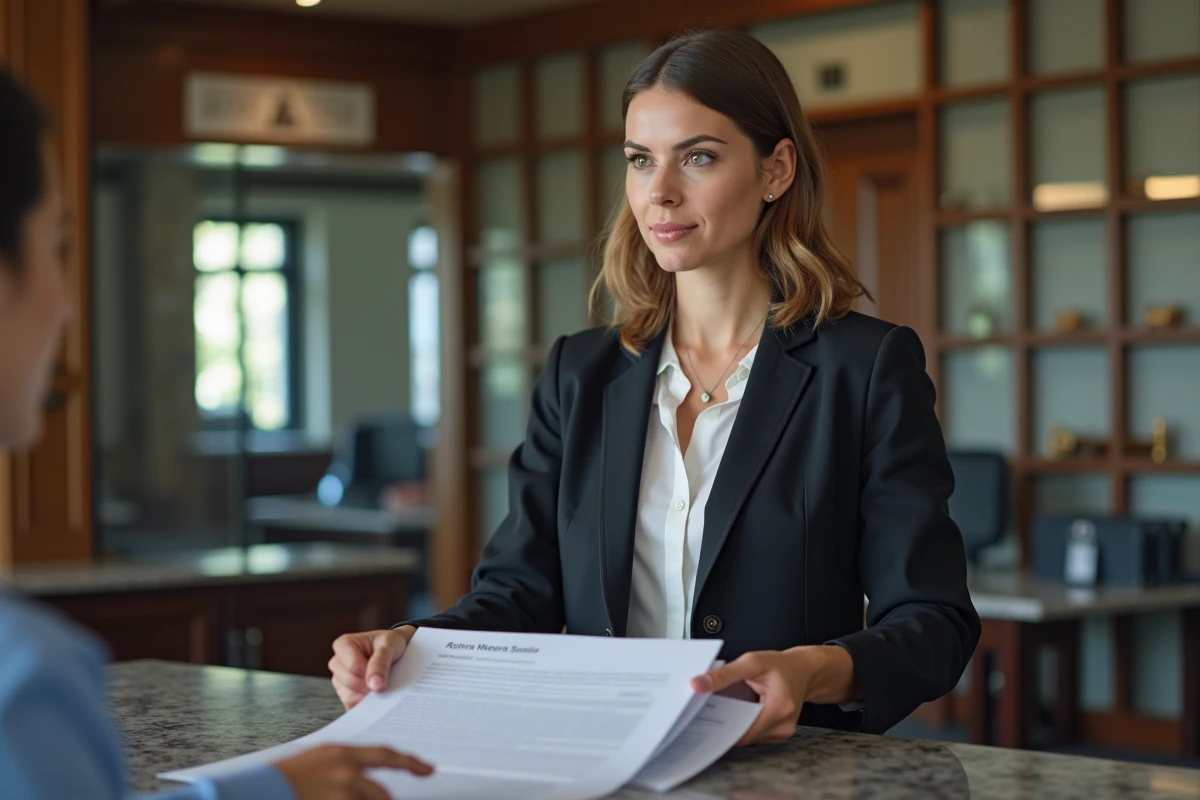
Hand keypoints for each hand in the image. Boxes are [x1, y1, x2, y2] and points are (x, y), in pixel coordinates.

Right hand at [274, 744, 432, 799]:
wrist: (253, 790)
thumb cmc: (280, 778)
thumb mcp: (315, 760)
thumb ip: (343, 767)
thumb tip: (363, 778)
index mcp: (342, 754)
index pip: (387, 755)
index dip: (411, 762)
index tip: (428, 769)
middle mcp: (347, 773)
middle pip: (384, 795)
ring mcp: (343, 794)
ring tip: (340, 798)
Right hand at [329, 626, 416, 708]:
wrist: (395, 652)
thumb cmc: (388, 644)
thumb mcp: (389, 645)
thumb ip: (380, 663)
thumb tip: (375, 686)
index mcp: (343, 644)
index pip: (353, 666)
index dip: (369, 673)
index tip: (383, 674)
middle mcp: (337, 662)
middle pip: (350, 682)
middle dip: (369, 685)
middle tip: (384, 681)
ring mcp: (339, 680)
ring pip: (348, 696)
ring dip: (367, 696)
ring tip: (380, 687)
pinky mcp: (344, 694)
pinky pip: (351, 706)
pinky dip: (365, 704)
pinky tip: (376, 696)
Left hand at [690, 646, 856, 745]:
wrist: (803, 670)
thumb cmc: (780, 665)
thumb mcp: (752, 662)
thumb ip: (724, 674)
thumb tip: (697, 685)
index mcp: (779, 707)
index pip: (743, 731)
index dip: (721, 726)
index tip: (702, 718)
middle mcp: (783, 726)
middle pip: (744, 736)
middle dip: (725, 724)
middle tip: (706, 711)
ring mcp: (782, 733)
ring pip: (748, 737)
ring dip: (734, 724)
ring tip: (724, 707)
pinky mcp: (778, 734)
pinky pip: (754, 734)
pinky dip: (743, 724)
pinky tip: (737, 711)